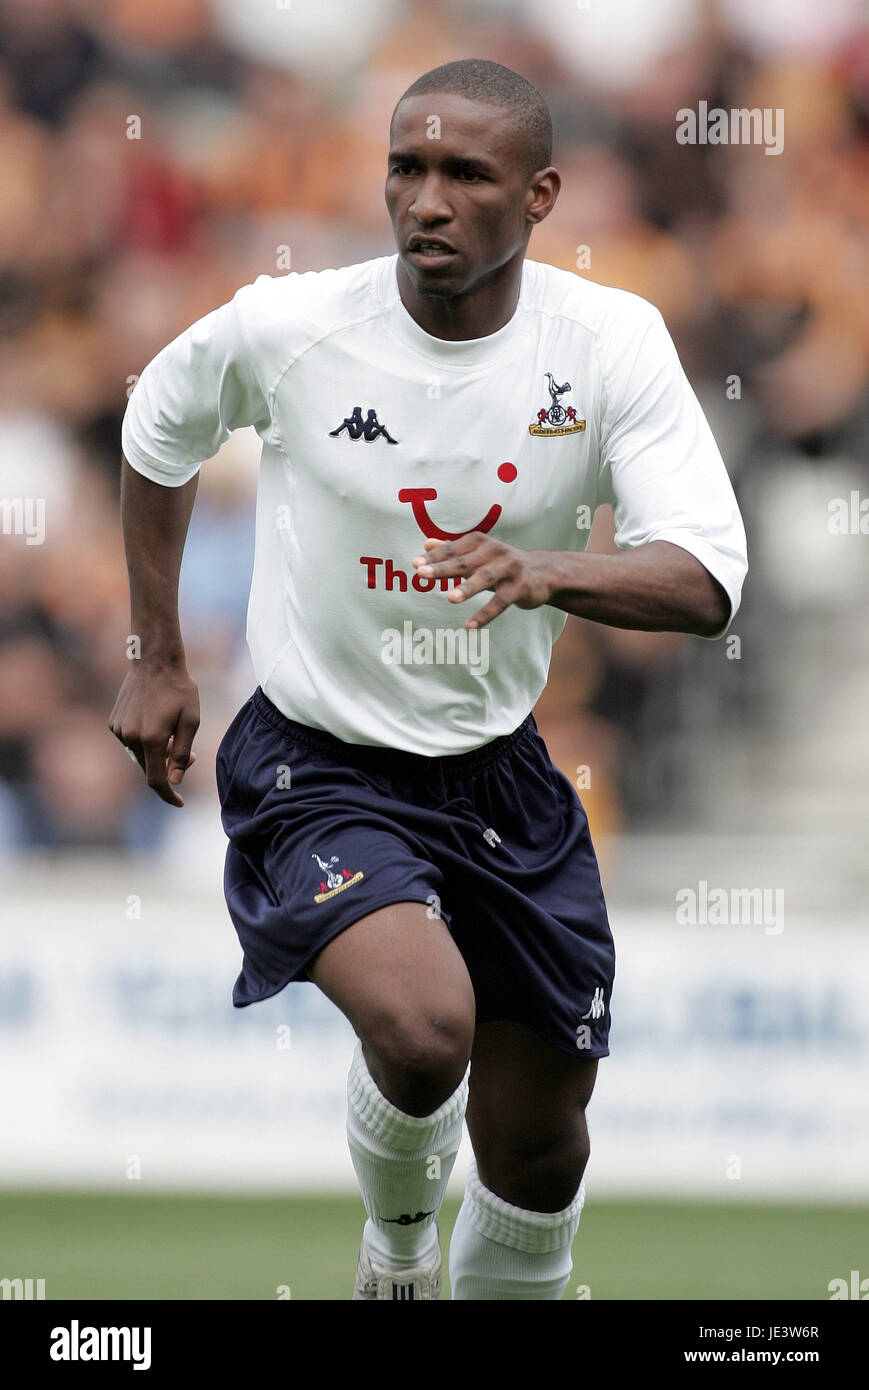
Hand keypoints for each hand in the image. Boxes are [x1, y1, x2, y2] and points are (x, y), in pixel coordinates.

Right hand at [109, 659, 199, 806]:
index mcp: (152, 739)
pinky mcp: (114, 723)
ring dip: (157, 753)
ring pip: (140, 755)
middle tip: (190, 754)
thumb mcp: (191, 720)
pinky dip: (144, 741)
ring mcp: (120, 730)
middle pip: (150, 768)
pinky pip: (131, 742)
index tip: (179, 803)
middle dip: (169, 768)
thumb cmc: (179, 689)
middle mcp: (131, 737)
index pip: (156, 780)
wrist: (154, 661)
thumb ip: (182, 753)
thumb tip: (174, 781)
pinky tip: (155, 721)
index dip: (168, 795)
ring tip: (172, 732)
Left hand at [411, 534, 554, 628]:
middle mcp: (493, 552)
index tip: (414, 564)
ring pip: (484, 579)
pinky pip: (500, 602)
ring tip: (449, 598)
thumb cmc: (503, 563)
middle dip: (442, 568)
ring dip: (467, 588)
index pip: (452, 549)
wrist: (544, 571)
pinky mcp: (519, 587)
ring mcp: (508, 569)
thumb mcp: (478, 553)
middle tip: (421, 573)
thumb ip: (452, 549)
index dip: (433, 557)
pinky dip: (485, 614)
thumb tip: (426, 543)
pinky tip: (470, 626)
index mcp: (479, 542)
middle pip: (463, 562)